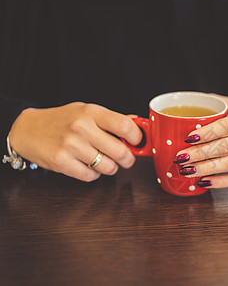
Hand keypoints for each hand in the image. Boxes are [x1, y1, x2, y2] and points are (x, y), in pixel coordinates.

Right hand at [8, 102, 141, 181]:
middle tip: (126, 158)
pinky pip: (91, 177)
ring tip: (103, 161)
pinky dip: (93, 174)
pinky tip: (87, 165)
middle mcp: (81, 128)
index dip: (137, 137)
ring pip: (108, 167)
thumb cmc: (61, 120)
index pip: (125, 125)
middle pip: (120, 151)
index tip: (137, 142)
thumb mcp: (86, 111)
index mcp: (91, 112)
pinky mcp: (62, 163)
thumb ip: (111, 119)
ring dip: (110, 168)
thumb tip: (138, 124)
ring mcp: (71, 146)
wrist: (27, 129)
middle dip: (128, 159)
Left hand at [173, 95, 227, 187]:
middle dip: (200, 154)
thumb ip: (227, 103)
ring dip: (206, 169)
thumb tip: (203, 99)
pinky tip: (205, 182)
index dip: (206, 133)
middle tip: (180, 157)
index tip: (188, 138)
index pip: (227, 126)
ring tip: (187, 170)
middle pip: (226, 147)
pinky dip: (221, 182)